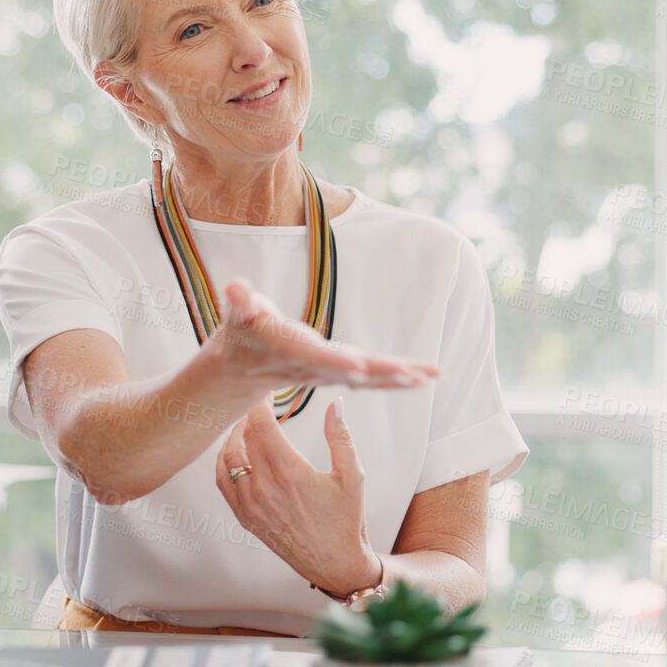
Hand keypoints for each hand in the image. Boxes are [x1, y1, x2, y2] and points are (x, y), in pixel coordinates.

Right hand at [209, 279, 437, 391]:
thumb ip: (239, 300)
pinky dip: (397, 379)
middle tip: (416, 377)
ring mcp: (328, 375)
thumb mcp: (236, 313)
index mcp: (290, 351)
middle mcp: (313, 368)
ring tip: (430, 377)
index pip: (313, 357)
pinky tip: (423, 378)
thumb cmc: (240, 332)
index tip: (359, 365)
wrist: (241, 369)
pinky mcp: (339, 374)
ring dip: (399, 378)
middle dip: (383, 374)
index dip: (335, 361)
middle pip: (351, 372)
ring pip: (368, 378)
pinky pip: (372, 379)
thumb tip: (236, 286)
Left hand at [215, 398, 380, 594]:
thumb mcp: (352, 476)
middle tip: (259, 403)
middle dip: (250, 415)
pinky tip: (235, 451)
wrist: (335, 563)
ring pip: (228, 456)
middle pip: (244, 436)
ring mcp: (251, 504)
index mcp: (291, 473)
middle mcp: (265, 488)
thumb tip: (334, 404)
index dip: (260, 403)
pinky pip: (223, 481)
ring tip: (248, 424)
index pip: (262, 425)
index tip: (266, 392)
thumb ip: (340, 437)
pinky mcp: (245, 517)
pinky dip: (224, 460)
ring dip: (235, 435)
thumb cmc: (346, 520)